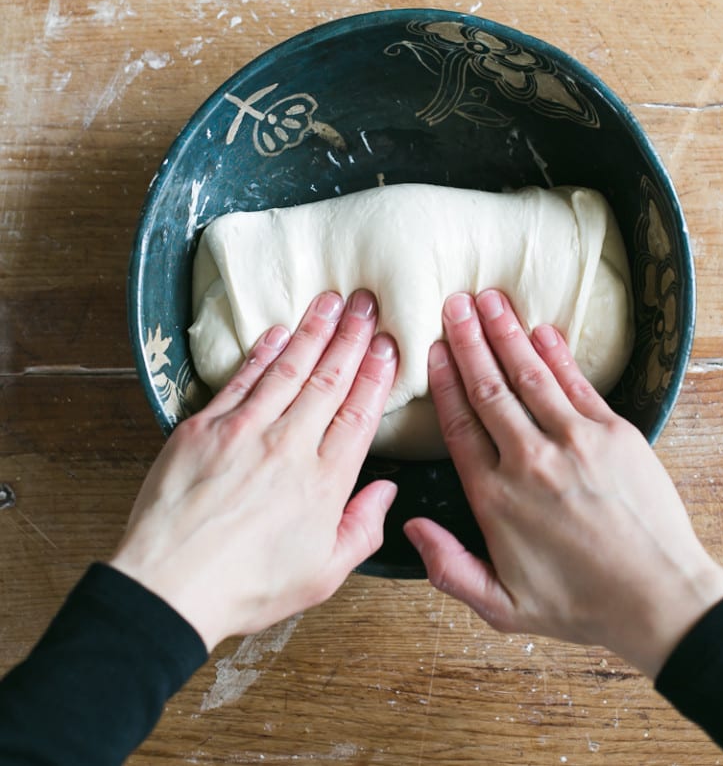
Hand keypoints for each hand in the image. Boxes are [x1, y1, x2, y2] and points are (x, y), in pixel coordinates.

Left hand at [111, 290, 397, 651]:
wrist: (170, 586)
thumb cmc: (246, 586)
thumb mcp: (323, 575)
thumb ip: (363, 529)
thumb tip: (387, 490)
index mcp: (324, 481)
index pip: (358, 413)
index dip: (375, 374)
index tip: (388, 344)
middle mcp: (289, 445)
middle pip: (328, 379)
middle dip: (351, 337)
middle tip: (366, 303)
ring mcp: (244, 430)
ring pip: (289, 369)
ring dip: (313, 332)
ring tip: (331, 301)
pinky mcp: (204, 427)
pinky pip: (241, 379)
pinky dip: (262, 353)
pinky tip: (279, 333)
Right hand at [404, 289, 722, 677]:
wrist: (659, 598)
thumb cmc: (579, 604)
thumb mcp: (501, 606)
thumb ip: (448, 567)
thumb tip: (410, 524)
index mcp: (495, 497)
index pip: (459, 425)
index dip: (443, 382)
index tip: (432, 350)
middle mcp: (529, 460)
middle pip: (489, 388)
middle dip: (468, 341)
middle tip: (453, 303)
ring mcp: (574, 441)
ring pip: (529, 375)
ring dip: (506, 333)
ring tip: (488, 299)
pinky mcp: (613, 433)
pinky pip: (576, 383)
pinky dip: (557, 353)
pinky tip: (540, 329)